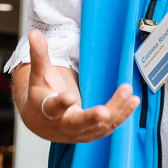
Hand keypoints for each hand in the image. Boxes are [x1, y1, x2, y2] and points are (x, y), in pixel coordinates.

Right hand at [15, 30, 138, 143]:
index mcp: (48, 110)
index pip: (54, 107)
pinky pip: (109, 127)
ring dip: (116, 111)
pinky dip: (122, 115)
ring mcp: (79, 132)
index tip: (70, 97)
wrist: (41, 122)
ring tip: (129, 95)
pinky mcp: (92, 133)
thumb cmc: (41, 96)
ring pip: (99, 126)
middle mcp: (63, 125)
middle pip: (79, 123)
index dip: (62, 103)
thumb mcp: (39, 75)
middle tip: (104, 110)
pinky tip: (133, 101)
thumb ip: (39, 55)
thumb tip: (33, 34)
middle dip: (92, 117)